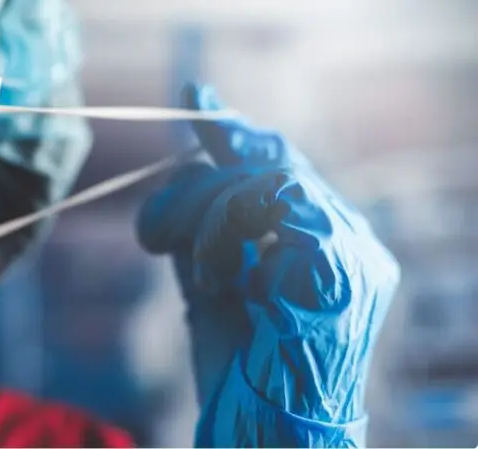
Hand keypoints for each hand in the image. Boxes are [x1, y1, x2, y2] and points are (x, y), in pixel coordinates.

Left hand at [137, 85, 399, 444]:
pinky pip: (272, 202)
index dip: (238, 131)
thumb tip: (184, 169)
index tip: (198, 97)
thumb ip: (205, 226)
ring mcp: (353, 248)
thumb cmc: (238, 369)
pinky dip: (223, 229)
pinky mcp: (342, 259)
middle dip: (208, 163)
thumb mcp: (211, 281)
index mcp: (320, 244)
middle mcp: (348, 238)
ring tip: (166, 251)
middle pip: (275, 162)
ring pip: (267, 176)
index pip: (281, 168)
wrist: (265, 433)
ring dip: (200, 208)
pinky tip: (213, 277)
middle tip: (158, 208)